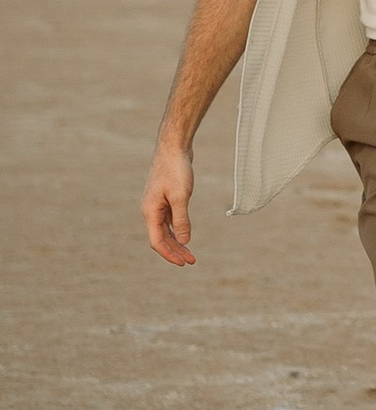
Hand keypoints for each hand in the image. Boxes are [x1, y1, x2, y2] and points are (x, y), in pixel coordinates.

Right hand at [143, 137, 195, 265]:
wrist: (173, 146)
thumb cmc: (175, 169)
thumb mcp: (181, 196)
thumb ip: (181, 219)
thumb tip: (184, 240)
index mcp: (149, 211)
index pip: (156, 241)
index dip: (169, 254)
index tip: (184, 263)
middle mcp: (150, 209)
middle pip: (161, 237)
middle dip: (175, 250)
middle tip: (192, 261)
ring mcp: (157, 203)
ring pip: (165, 229)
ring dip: (177, 241)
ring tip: (191, 253)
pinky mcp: (164, 197)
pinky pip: (169, 219)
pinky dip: (177, 228)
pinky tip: (185, 234)